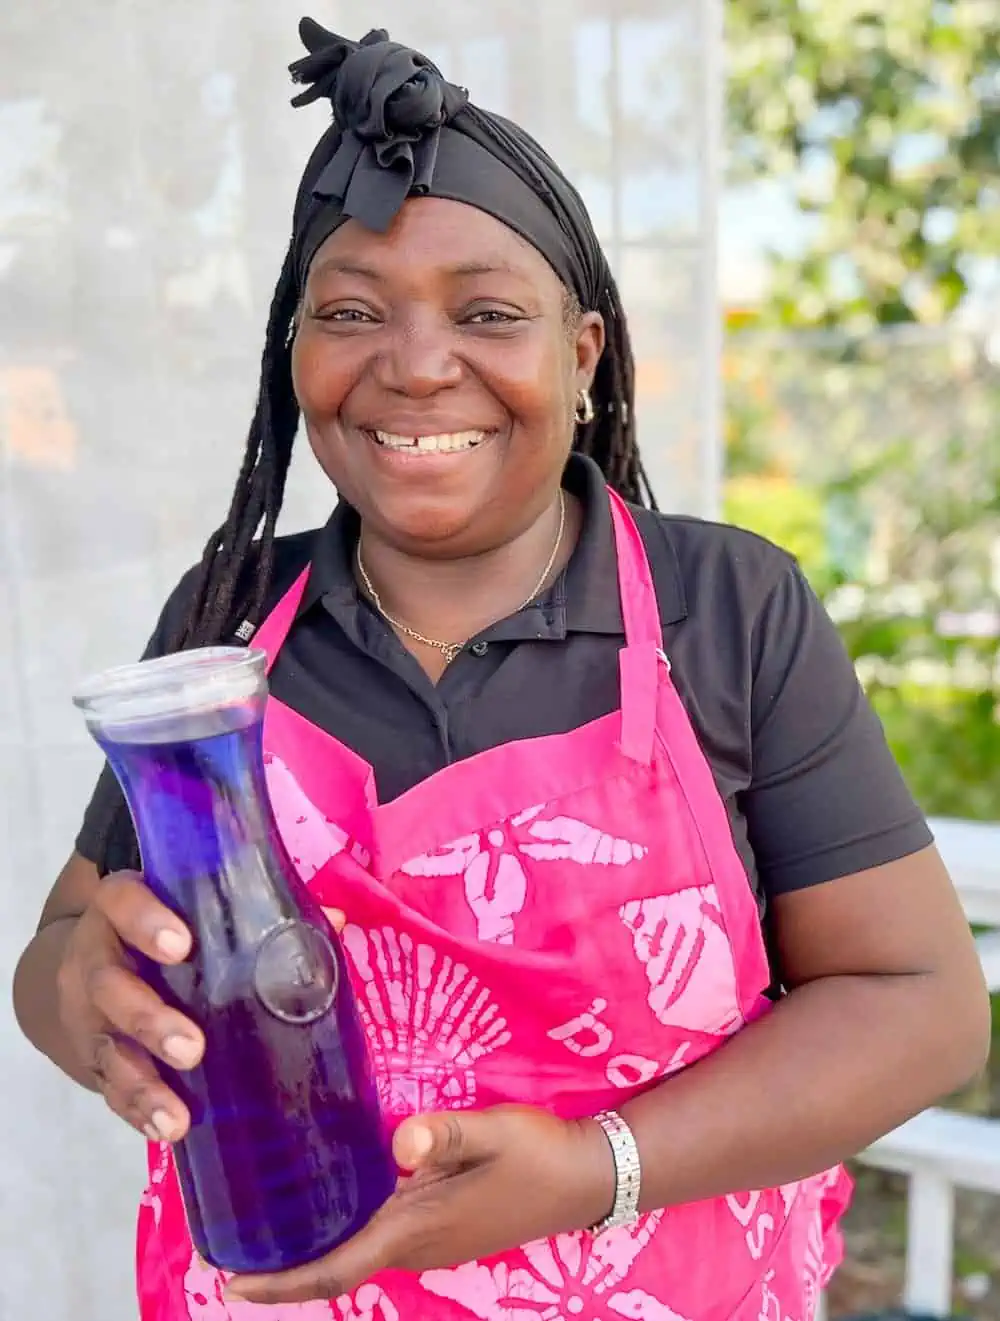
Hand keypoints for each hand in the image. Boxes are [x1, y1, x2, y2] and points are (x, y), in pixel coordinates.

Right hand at [57, 887, 347, 1143]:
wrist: (87, 968)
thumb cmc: (165, 931)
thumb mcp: (194, 911)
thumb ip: (261, 913)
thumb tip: (338, 920)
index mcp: (123, 907)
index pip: (122, 901)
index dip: (146, 921)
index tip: (182, 945)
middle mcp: (97, 958)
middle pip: (110, 985)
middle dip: (149, 1019)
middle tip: (192, 1048)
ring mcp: (87, 1013)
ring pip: (106, 1045)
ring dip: (142, 1082)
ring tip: (176, 1115)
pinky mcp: (91, 1058)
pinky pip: (108, 1087)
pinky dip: (136, 1111)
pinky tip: (166, 1129)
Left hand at [225, 1104, 613, 1305]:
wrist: (587, 1178)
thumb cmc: (539, 1153)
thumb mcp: (495, 1131)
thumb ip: (448, 1133)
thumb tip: (400, 1140)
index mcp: (420, 1229)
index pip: (337, 1267)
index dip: (282, 1281)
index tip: (230, 1280)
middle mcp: (419, 1247)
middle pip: (337, 1267)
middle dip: (283, 1266)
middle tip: (228, 1242)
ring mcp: (433, 1245)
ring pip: (357, 1256)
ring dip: (311, 1250)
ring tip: (264, 1222)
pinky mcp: (444, 1231)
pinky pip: (378, 1241)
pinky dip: (342, 1234)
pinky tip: (328, 1201)